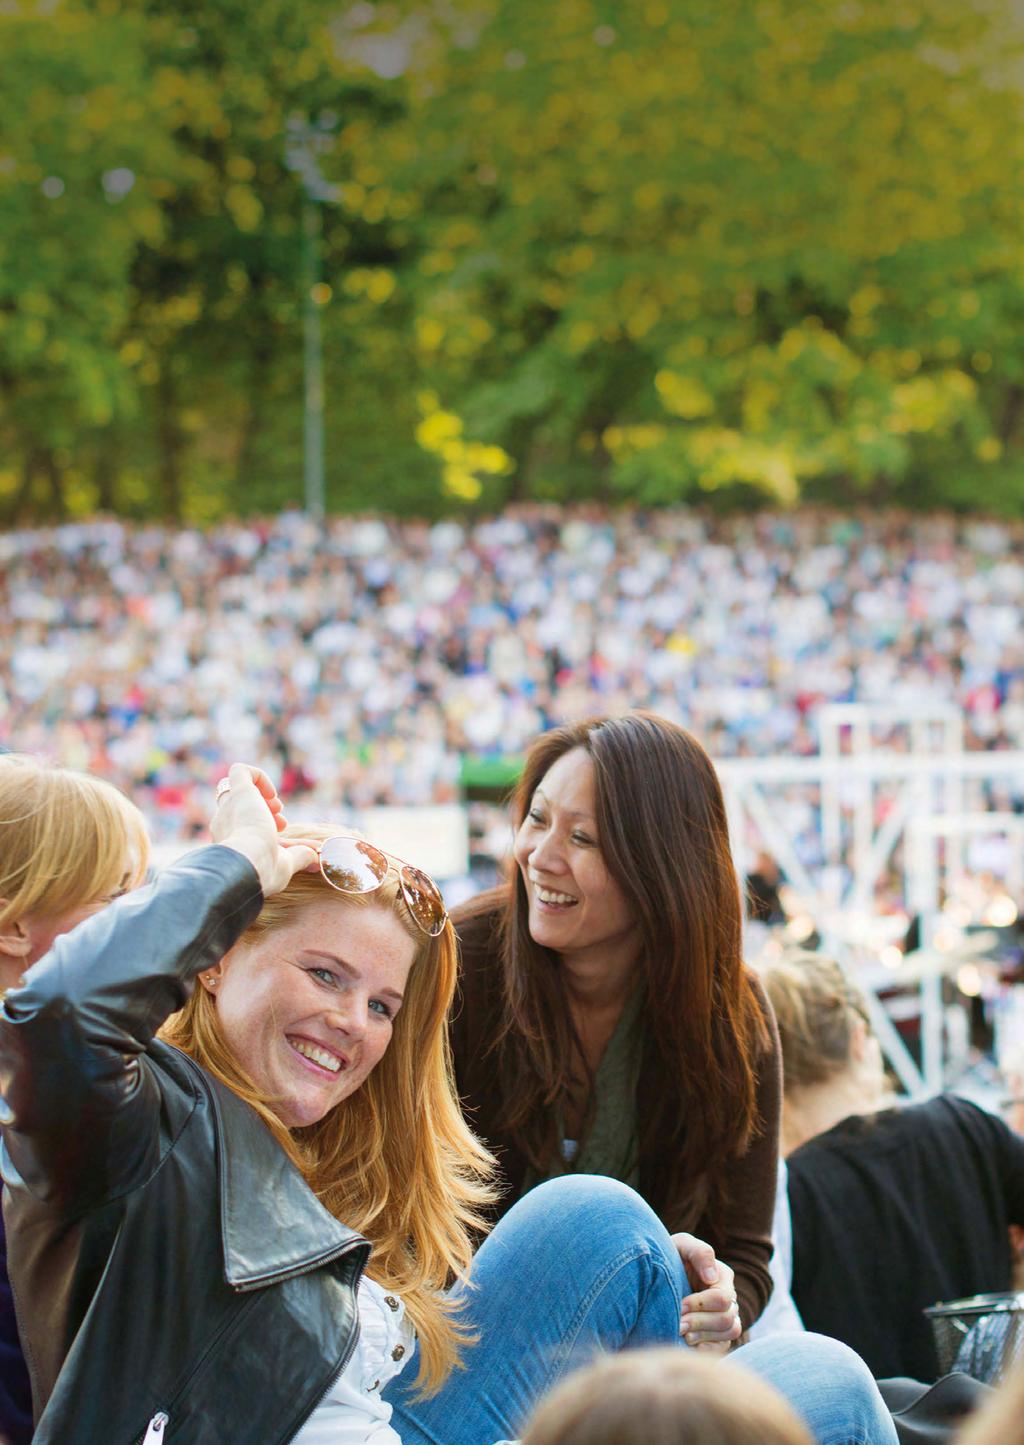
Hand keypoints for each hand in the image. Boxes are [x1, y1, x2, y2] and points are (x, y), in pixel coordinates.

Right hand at [211, 763, 317, 896]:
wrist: (250, 862)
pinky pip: (240, 771)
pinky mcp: (238, 792)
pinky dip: (258, 776)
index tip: (283, 831)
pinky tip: (272, 793)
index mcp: (230, 842)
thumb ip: (298, 857)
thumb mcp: (285, 864)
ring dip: (261, 794)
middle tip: (281, 822)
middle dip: (263, 810)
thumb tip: (316, 857)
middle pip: (240, 807)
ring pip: (238, 790)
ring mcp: (229, 807)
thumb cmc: (263, 870)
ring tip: (277, 807)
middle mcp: (224, 823)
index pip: (246, 826)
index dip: (266, 825)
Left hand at [672, 1232, 740, 1354]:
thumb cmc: (669, 1256)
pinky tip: (687, 1343)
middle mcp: (728, 1298)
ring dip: (703, 1336)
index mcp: (722, 1276)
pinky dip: (706, 1348)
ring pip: (729, 1333)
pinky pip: (722, 1348)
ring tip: (681, 1333)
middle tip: (678, 1323)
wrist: (654, 1276)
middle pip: (727, 1319)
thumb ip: (699, 1252)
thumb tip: (712, 1277)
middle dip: (700, 1322)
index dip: (700, 1304)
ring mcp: (724, 1318)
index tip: (679, 1304)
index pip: (722, 1298)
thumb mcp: (681, 1246)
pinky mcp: (718, 1336)